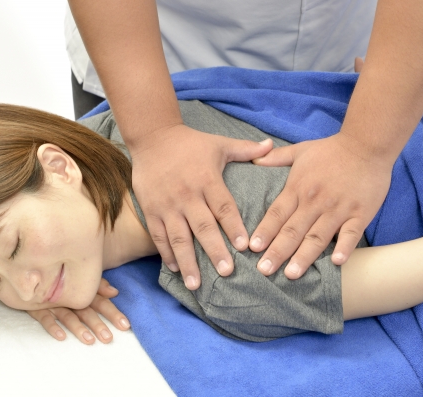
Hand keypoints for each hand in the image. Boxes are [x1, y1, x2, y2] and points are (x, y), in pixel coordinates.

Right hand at [27, 278, 130, 344]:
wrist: (29, 269)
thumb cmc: (59, 277)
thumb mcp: (79, 280)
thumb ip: (98, 286)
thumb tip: (115, 292)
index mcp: (82, 291)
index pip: (101, 302)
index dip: (113, 313)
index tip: (125, 325)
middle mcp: (69, 297)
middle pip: (86, 311)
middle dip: (98, 324)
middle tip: (108, 338)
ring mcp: (53, 303)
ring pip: (68, 316)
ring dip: (78, 328)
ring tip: (89, 340)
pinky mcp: (37, 307)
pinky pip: (44, 318)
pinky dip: (52, 326)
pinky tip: (61, 336)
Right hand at [130, 124, 272, 289]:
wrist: (152, 137)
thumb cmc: (190, 143)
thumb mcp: (219, 144)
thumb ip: (246, 149)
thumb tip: (271, 145)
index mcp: (207, 180)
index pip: (223, 207)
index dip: (234, 227)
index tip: (245, 247)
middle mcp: (187, 195)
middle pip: (202, 226)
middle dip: (214, 250)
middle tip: (226, 272)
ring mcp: (167, 205)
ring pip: (178, 237)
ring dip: (188, 262)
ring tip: (196, 284)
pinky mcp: (150, 210)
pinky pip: (158, 235)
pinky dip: (166, 253)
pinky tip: (176, 269)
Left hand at [251, 127, 392, 277]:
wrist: (367, 144)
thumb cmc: (332, 150)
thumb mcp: (300, 150)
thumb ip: (276, 158)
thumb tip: (254, 158)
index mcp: (298, 188)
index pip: (277, 214)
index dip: (264, 231)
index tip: (252, 248)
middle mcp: (315, 201)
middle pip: (293, 230)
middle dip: (277, 252)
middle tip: (264, 271)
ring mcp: (338, 209)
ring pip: (317, 237)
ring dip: (304, 256)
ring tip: (291, 274)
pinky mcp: (360, 213)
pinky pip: (351, 234)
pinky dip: (344, 248)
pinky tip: (337, 263)